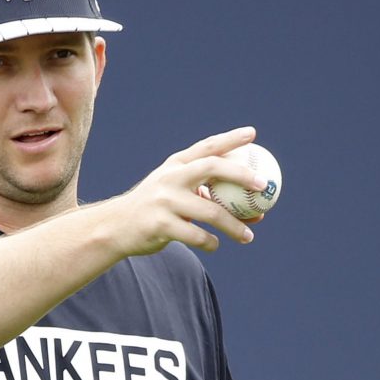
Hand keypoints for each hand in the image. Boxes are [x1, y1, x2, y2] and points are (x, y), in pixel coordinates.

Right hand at [101, 126, 269, 256]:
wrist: (116, 227)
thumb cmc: (156, 209)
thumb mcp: (174, 191)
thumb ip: (205, 192)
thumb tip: (252, 203)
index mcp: (175, 165)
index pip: (207, 146)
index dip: (230, 139)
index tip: (252, 134)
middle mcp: (170, 177)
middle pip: (211, 167)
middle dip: (240, 173)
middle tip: (263, 185)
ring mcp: (164, 200)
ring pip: (210, 211)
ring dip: (234, 225)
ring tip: (249, 236)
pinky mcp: (160, 224)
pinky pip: (196, 235)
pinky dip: (210, 242)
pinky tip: (215, 245)